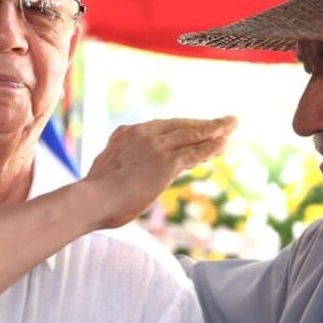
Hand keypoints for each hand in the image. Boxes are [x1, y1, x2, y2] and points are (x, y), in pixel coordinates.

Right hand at [80, 117, 236, 229]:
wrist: (90, 200)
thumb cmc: (93, 197)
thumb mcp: (106, 173)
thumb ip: (120, 168)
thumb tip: (122, 179)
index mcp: (125, 134)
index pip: (161, 127)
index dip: (181, 127)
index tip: (193, 128)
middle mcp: (142, 134)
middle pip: (179, 125)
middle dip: (202, 123)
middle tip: (222, 121)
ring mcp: (156, 146)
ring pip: (191, 134)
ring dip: (214, 130)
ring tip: (231, 125)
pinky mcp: (167, 162)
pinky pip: (195, 152)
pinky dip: (211, 147)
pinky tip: (224, 144)